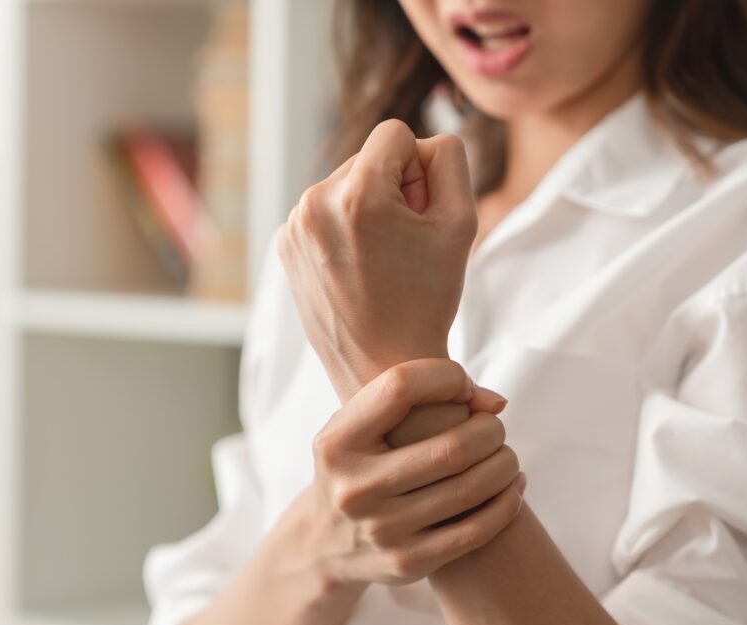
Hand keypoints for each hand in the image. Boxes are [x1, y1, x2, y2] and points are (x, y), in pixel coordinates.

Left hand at [276, 120, 478, 399]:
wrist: (384, 368)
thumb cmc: (427, 298)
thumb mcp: (461, 222)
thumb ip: (450, 159)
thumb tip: (418, 144)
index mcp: (357, 193)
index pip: (396, 135)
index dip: (420, 169)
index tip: (419, 214)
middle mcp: (314, 203)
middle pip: (368, 160)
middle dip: (392, 190)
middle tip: (403, 246)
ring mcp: (293, 227)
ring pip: (345, 186)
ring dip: (367, 210)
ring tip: (380, 261)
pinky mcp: (284, 247)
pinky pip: (323, 213)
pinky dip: (343, 231)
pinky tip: (357, 269)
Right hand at [290, 358, 524, 586]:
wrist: (324, 541)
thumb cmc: (359, 463)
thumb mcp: (358, 425)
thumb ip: (415, 400)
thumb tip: (496, 403)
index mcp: (338, 442)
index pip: (400, 387)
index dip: (446, 378)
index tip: (465, 389)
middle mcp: (354, 488)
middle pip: (452, 448)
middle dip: (490, 431)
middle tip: (494, 428)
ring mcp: (381, 531)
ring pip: (471, 488)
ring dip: (504, 464)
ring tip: (505, 455)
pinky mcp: (407, 562)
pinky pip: (476, 531)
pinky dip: (505, 503)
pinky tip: (512, 487)